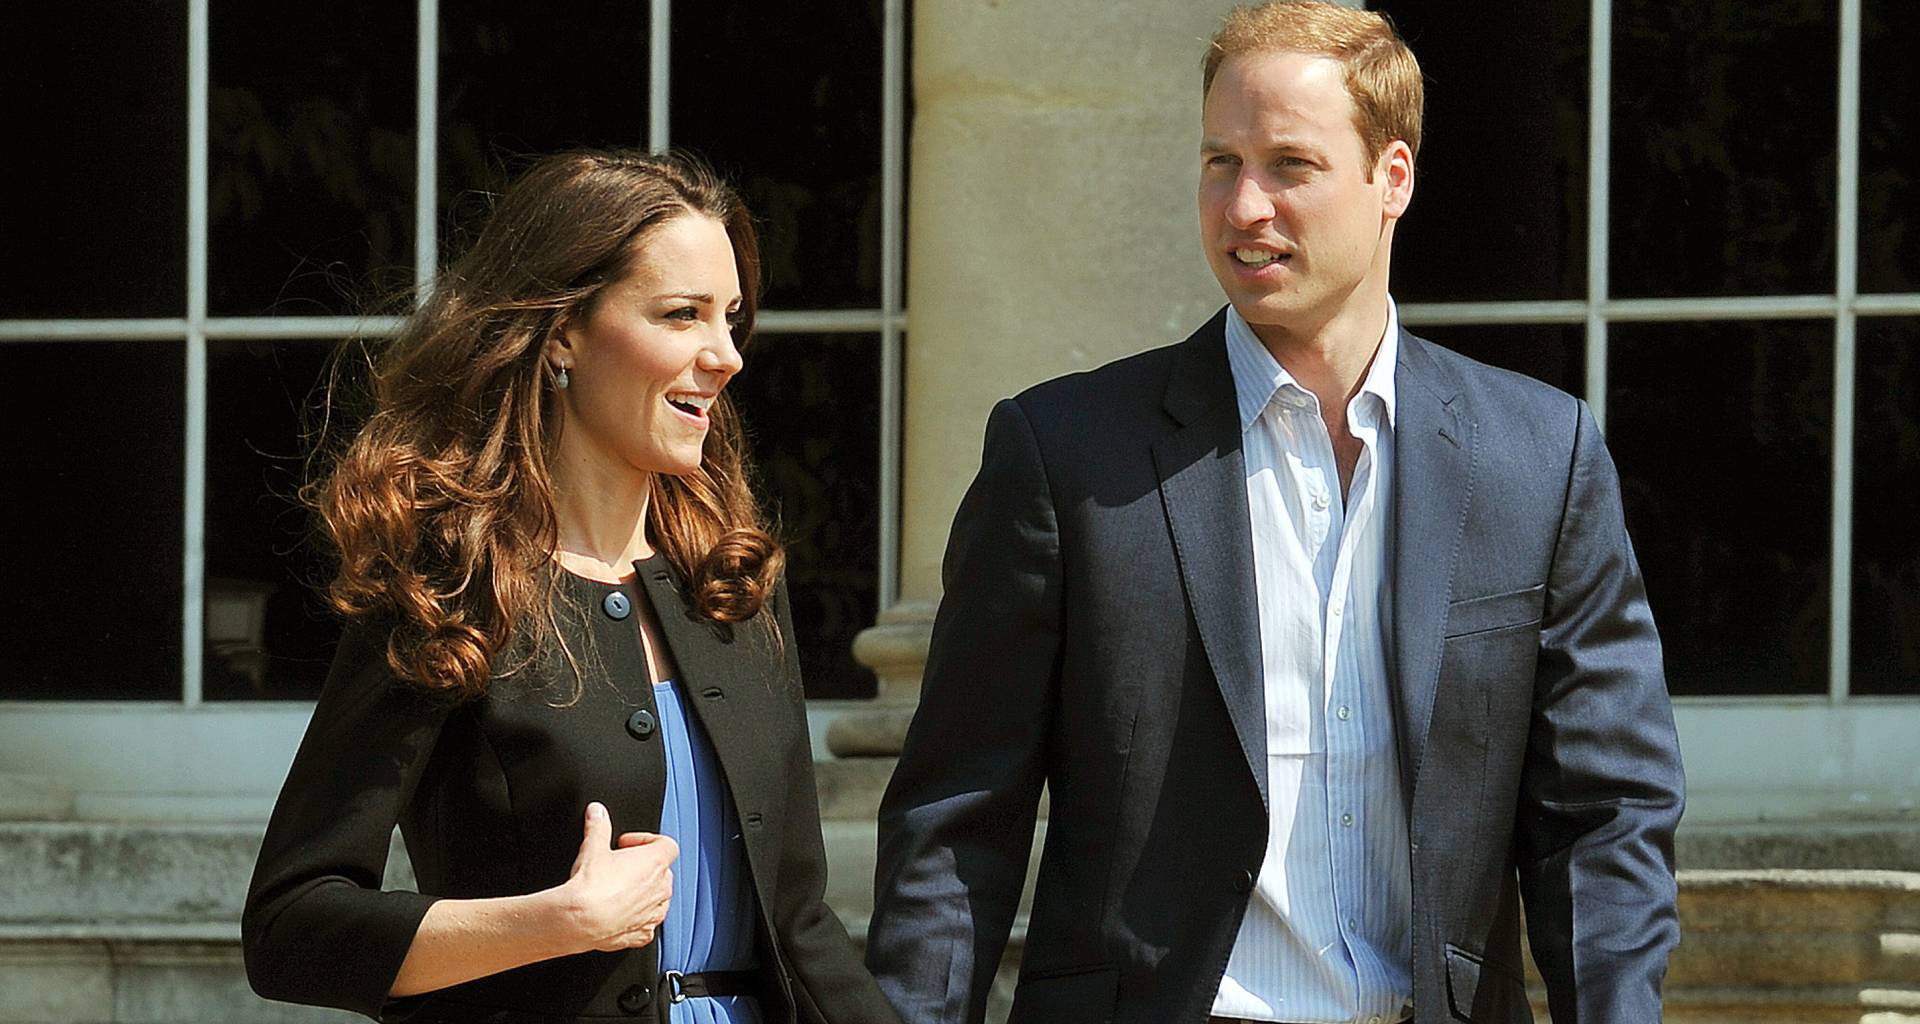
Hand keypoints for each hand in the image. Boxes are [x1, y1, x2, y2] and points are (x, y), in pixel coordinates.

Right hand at [562, 801, 678, 951]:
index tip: (628, 844)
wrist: (580, 921)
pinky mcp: (643, 934)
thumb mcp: (593, 847)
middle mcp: (660, 889)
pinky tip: (618, 913)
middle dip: (644, 867)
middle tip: (621, 866)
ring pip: (659, 898)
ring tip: (619, 890)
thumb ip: (598, 826)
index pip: (667, 844)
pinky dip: (637, 917)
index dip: (646, 841)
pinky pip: (648, 923)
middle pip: (663, 871)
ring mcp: (654, 913)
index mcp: (654, 863)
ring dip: (644, 892)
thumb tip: (597, 813)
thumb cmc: (591, 887)